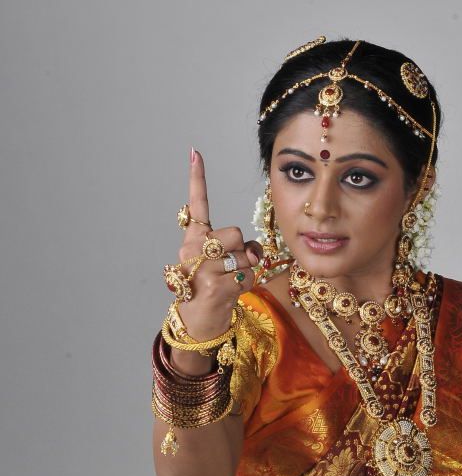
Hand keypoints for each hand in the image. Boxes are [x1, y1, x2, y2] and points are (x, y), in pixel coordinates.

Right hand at [176, 148, 262, 340]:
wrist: (196, 322)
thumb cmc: (209, 288)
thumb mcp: (216, 262)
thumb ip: (234, 247)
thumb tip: (254, 250)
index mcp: (192, 240)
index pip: (196, 206)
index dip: (197, 179)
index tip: (195, 153)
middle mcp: (193, 251)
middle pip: (235, 233)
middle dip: (242, 249)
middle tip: (231, 266)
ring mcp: (203, 269)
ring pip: (244, 257)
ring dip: (246, 270)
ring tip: (229, 281)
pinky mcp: (216, 287)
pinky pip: (248, 277)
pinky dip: (247, 285)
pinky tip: (231, 293)